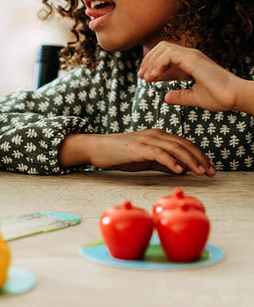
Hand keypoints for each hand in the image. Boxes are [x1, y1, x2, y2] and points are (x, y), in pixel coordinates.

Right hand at [60, 130, 214, 175]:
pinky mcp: (138, 147)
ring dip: (190, 161)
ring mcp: (146, 139)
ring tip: (201, 172)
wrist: (96, 148)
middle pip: (184, 144)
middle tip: (211, 172)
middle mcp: (154, 134)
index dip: (199, 155)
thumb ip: (161, 162)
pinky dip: (171, 161)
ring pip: (175, 148)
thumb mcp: (144, 158)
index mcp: (157, 135)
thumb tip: (179, 168)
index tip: (210, 168)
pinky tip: (179, 170)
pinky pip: (159, 153)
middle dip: (200, 158)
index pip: (184, 144)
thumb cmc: (118, 154)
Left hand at [138, 41, 249, 111]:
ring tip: (147, 78)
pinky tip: (154, 76)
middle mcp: (190, 55)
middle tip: (141, 76)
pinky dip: (158, 64)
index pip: (165, 53)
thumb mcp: (194, 97)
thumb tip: (166, 97)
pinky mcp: (194, 60)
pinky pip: (170, 55)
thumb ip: (180, 96)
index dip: (152, 63)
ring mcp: (192, 56)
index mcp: (190, 61)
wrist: (235, 97)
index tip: (144, 77)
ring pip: (163, 48)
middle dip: (148, 60)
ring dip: (151, 62)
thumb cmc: (220, 97)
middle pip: (161, 47)